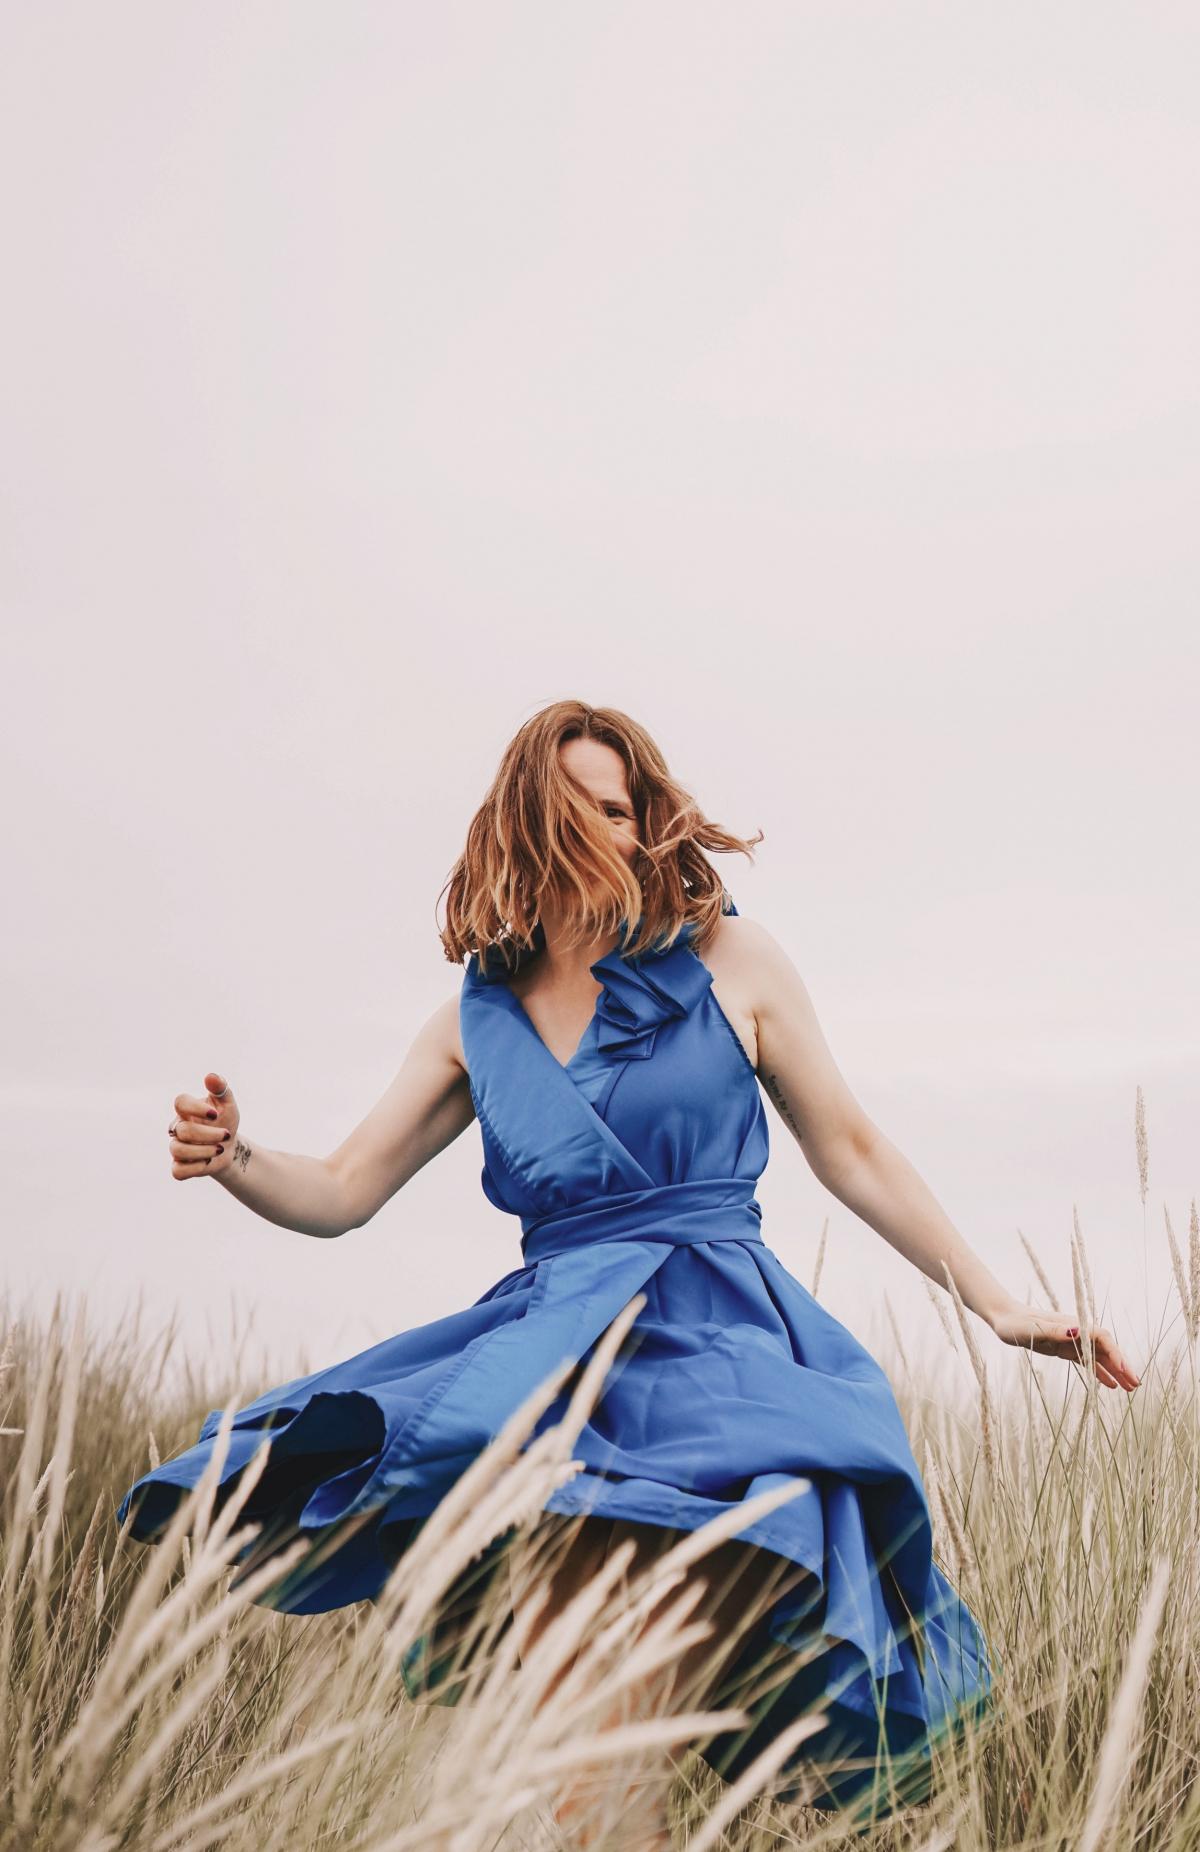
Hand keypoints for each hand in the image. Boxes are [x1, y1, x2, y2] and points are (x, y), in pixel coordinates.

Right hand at [168, 1071, 241, 1180]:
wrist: (230, 1148)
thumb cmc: (225, 1122)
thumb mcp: (228, 1104)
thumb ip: (221, 1089)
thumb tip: (211, 1076)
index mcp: (186, 1110)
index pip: (180, 1102)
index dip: (196, 1108)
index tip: (215, 1114)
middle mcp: (177, 1128)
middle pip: (183, 1131)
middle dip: (209, 1134)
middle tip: (226, 1135)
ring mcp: (176, 1147)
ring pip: (178, 1150)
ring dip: (203, 1151)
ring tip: (219, 1149)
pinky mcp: (179, 1166)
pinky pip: (178, 1171)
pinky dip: (195, 1168)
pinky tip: (207, 1162)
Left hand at [989, 1304, 1139, 1390]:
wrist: (1003, 1318)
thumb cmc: (1015, 1323)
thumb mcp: (1033, 1328)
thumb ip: (1054, 1331)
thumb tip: (1077, 1332)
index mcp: (1072, 1325)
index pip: (1102, 1338)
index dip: (1115, 1353)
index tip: (1124, 1370)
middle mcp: (1076, 1332)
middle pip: (1106, 1349)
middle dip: (1121, 1365)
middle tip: (1136, 1384)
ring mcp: (1072, 1341)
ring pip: (1099, 1358)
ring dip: (1115, 1372)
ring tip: (1129, 1389)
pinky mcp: (1064, 1349)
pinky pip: (1087, 1363)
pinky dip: (1100, 1373)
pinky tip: (1111, 1385)